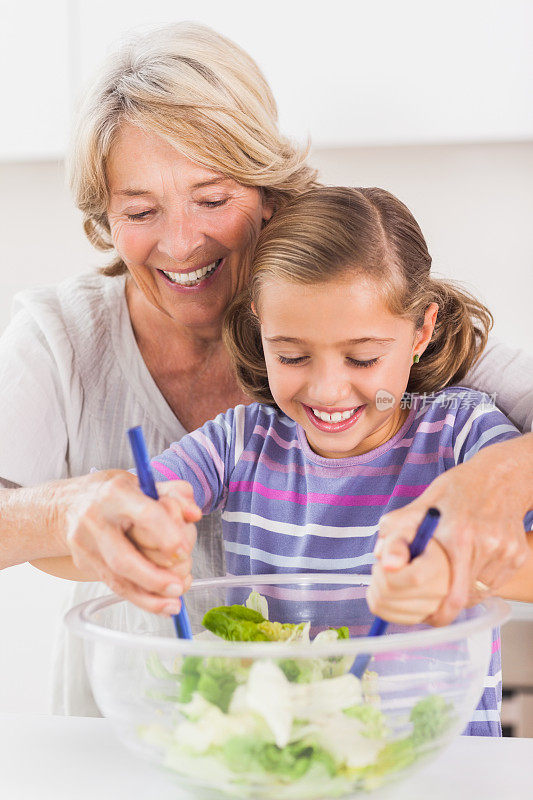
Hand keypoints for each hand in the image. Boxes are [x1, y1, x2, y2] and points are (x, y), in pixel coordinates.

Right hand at [56, 470, 200, 614]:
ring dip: (148, 597)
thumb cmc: (112, 492)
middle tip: (178, 586)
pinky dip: (140, 599)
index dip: (167, 535)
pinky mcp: (85, 564)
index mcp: (115, 494)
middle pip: (124, 558)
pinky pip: (114, 586)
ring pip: (117, 579)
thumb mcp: (143, 482)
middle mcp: (96, 520)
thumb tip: (194, 514)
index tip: (184, 550)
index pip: (144, 515)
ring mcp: (86, 545)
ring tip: (173, 604)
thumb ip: (174, 494)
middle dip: (154, 577)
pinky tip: (160, 605)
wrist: (67, 504)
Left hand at [377, 435, 530, 625]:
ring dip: (463, 591)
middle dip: (445, 604)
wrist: (500, 477)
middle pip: (464, 598)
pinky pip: (495, 584)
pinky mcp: (517, 556)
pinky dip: (479, 581)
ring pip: (480, 593)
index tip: (426, 617)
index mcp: (458, 535)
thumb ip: (397, 529)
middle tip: (432, 599)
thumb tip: (381, 558)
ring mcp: (505, 553)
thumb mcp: (423, 502)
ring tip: (452, 571)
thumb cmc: (458, 489)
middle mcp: (485, 546)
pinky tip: (471, 561)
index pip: (452, 596)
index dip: (438, 615)